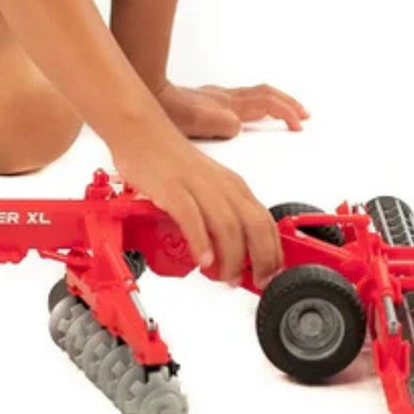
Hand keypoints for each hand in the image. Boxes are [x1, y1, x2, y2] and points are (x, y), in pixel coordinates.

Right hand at [111, 120, 283, 288]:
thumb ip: (222, 213)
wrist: (141, 131)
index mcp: (233, 186)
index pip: (266, 223)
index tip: (268, 275)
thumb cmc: (171, 160)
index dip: (272, 254)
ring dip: (231, 259)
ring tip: (224, 277)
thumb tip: (233, 251)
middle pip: (255, 226)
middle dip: (260, 260)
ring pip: (228, 226)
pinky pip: (192, 218)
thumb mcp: (208, 186)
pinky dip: (201, 242)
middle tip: (253, 282)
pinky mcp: (172, 189)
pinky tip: (203, 260)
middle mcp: (221, 185)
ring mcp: (197, 186)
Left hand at [153, 80, 309, 138]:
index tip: (298, 125)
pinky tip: (251, 112)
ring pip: (253, 94)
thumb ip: (220, 123)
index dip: (285, 112)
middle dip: (287, 104)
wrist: (147, 94)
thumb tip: (236, 126)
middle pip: (265, 95)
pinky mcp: (206, 99)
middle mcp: (225, 98)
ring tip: (286, 110)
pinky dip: (255, 102)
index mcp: (227, 105)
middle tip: (303, 115)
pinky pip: (240, 97)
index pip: (266, 103)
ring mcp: (216, 97)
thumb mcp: (196, 122)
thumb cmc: (167, 111)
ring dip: (274, 101)